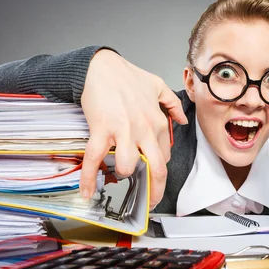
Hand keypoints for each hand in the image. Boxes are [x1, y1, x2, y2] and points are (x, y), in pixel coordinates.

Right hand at [80, 49, 187, 207]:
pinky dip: (90, 178)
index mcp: (157, 122)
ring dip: (122, 176)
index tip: (154, 181)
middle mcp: (144, 129)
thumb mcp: (158, 85)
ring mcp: (124, 130)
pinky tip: (87, 191)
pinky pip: (96, 158)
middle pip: (156, 168)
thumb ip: (172, 104)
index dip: (159, 172)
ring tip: (115, 177)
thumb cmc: (125, 76)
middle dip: (154, 191)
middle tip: (149, 202)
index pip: (164, 156)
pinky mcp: (102, 128)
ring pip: (129, 166)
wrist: (100, 66)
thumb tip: (182, 119)